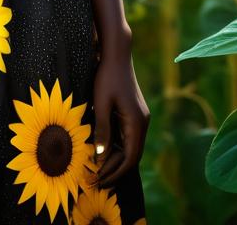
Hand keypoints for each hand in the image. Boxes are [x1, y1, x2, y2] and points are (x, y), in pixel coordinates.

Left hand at [90, 50, 148, 188]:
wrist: (116, 54)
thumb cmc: (106, 77)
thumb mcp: (101, 103)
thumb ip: (102, 129)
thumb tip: (100, 157)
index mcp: (137, 123)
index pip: (130, 158)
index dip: (115, 172)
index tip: (99, 181)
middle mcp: (142, 123)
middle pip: (131, 156)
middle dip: (114, 170)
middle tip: (95, 180)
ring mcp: (139, 118)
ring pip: (129, 147)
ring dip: (114, 159)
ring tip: (95, 169)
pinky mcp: (133, 113)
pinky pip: (126, 137)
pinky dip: (115, 146)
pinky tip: (101, 150)